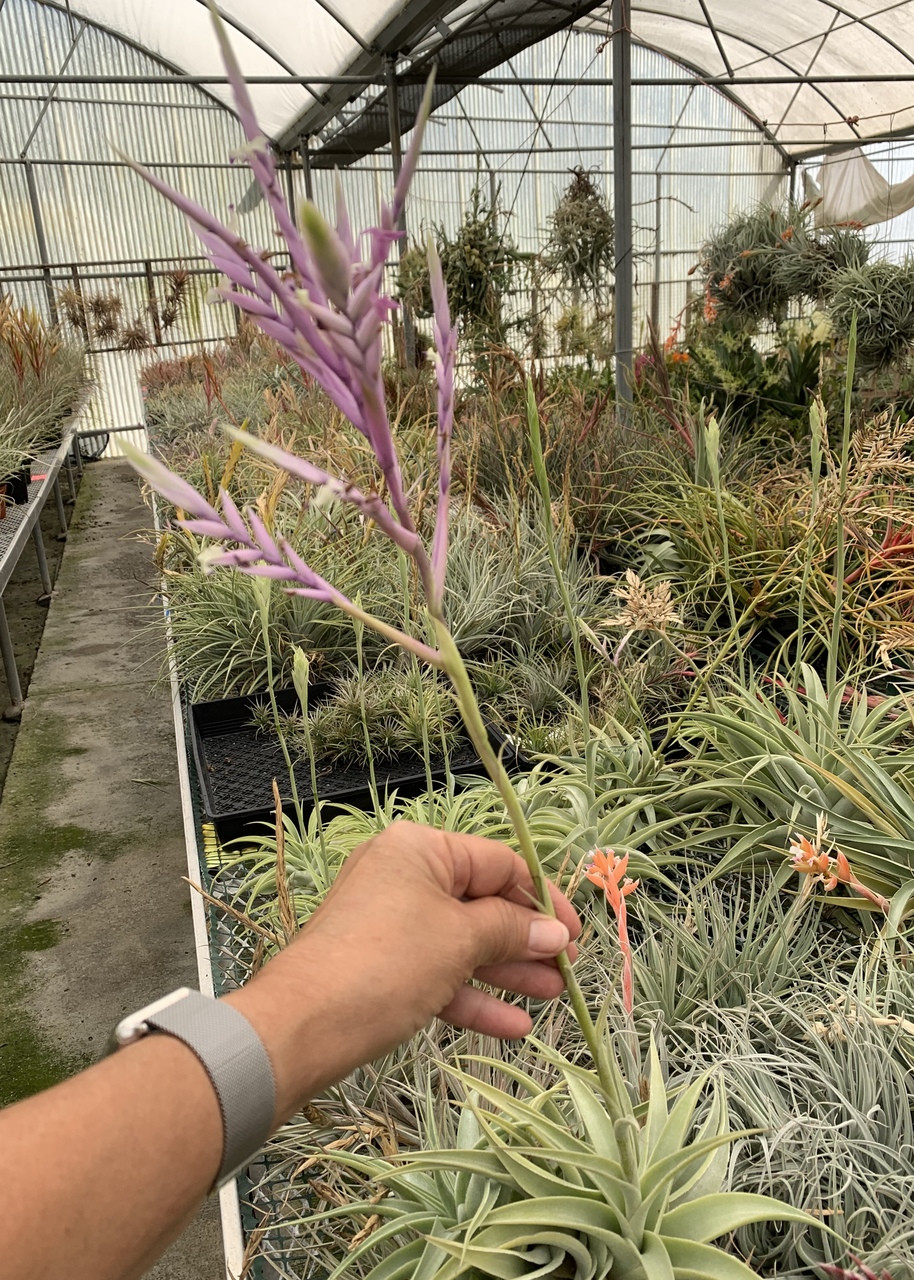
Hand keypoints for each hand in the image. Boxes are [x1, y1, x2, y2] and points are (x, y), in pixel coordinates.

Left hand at [227, 821, 580, 1120]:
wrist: (302, 1026)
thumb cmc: (386, 962)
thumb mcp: (459, 939)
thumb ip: (510, 931)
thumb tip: (555, 933)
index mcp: (420, 850)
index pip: (497, 863)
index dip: (541, 898)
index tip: (576, 934)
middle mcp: (403, 877)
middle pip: (481, 904)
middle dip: (526, 939)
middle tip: (567, 970)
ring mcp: (390, 924)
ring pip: (462, 944)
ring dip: (507, 970)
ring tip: (552, 995)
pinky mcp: (382, 969)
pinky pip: (438, 975)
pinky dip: (473, 997)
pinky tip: (513, 1026)